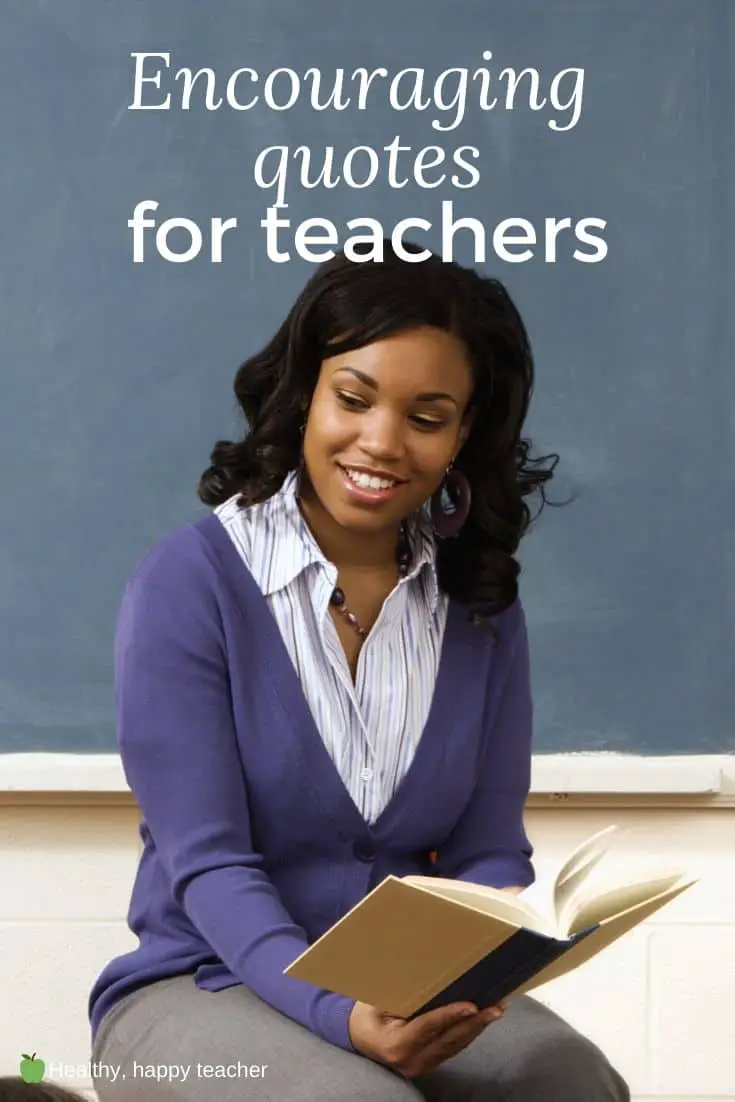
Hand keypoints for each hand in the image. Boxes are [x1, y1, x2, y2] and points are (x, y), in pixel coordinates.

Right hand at [347, 999, 504, 1077]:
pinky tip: (481, 1020)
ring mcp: (421, 1066)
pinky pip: (452, 1048)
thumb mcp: (377, 1001)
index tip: (472, 1005)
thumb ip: (401, 994)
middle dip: (475, 1022)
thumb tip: (426, 971)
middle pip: (449, 1039)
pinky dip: (468, 1033)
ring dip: (477, 1027)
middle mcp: (411, 1060)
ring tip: (496, 1010)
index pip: (428, 1027)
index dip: (450, 1015)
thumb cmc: (366, 1013)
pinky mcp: (428, 1064)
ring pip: (455, 1046)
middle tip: (496, 1007)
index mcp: (396, 1045)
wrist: (358, 1037)